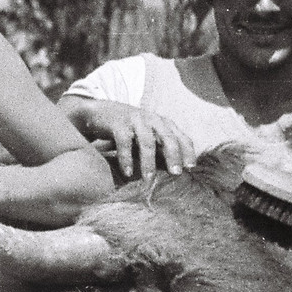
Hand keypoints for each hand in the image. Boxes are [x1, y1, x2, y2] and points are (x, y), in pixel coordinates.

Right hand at [72, 100, 193, 179]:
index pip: (180, 137)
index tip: (191, 168)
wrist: (100, 112)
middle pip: (168, 138)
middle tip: (176, 173)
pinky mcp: (118, 124)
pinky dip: (126, 159)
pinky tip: (127, 172)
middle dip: (173, 156)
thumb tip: (178, 170)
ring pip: (146, 142)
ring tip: (149, 179)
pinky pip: (124, 142)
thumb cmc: (129, 129)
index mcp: (163, 123)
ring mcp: (135, 120)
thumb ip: (161, 147)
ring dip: (149, 162)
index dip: (187, 151)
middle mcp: (152, 119)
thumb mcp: (148, 134)